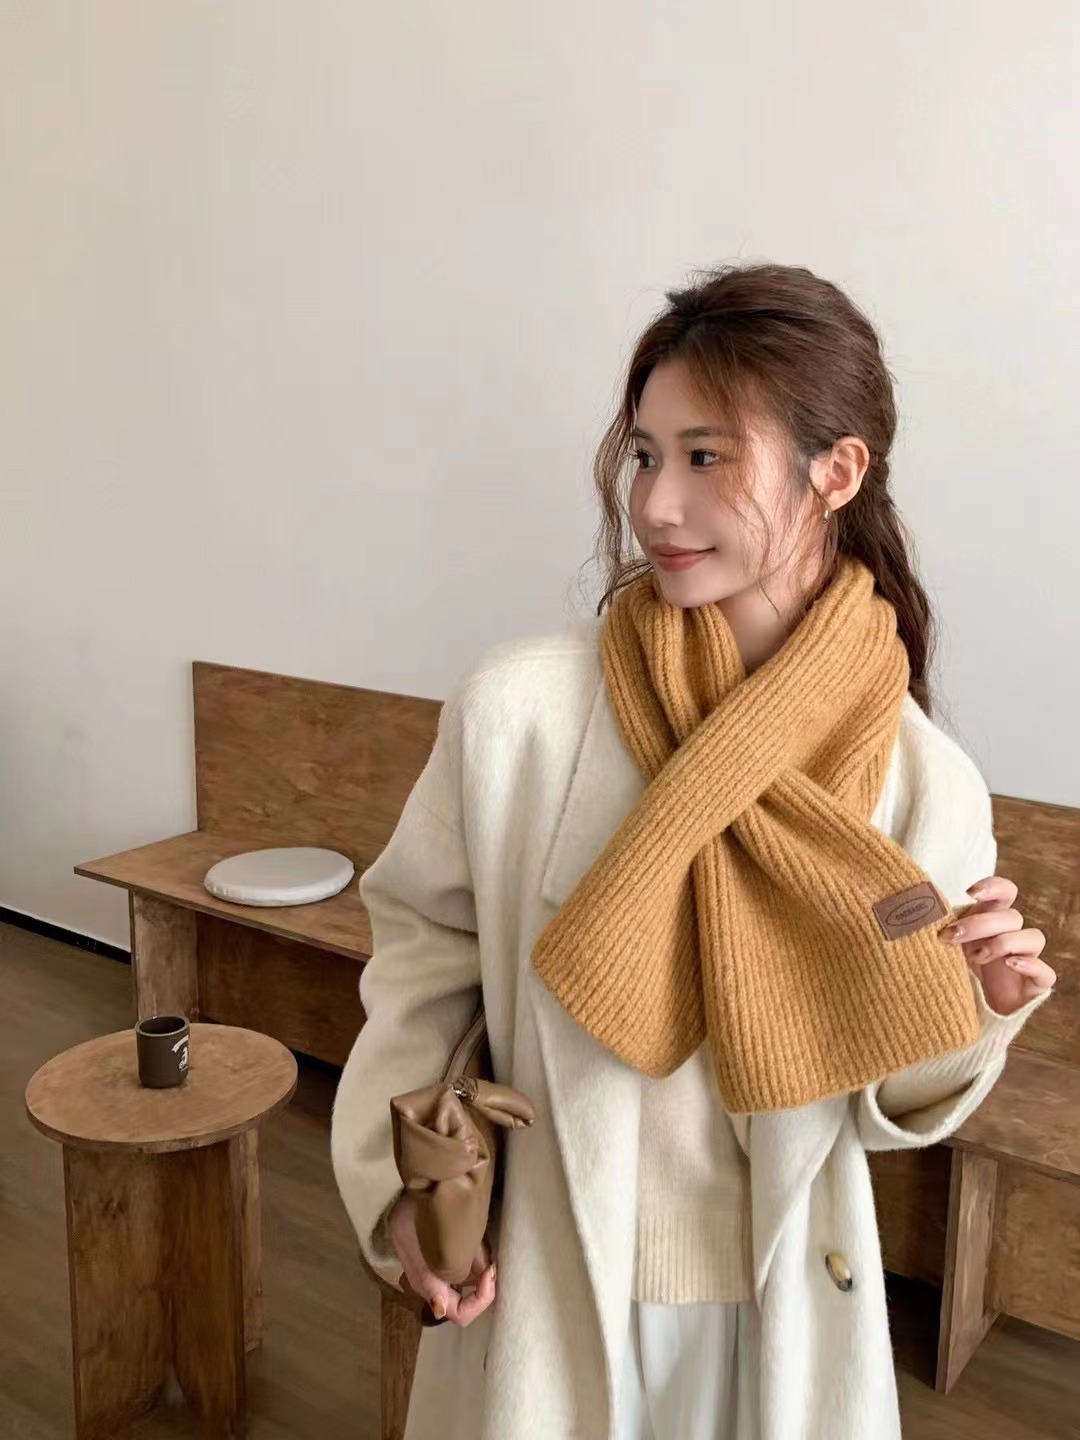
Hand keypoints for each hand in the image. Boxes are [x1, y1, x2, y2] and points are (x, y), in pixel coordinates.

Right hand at [387, 1192, 495, 1326]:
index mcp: (427, 1283)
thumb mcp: (433, 1235)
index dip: (481, 1299)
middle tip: (493, 1262)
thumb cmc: (415, 1212)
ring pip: (464, 1286)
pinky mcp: (434, 1261)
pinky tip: (477, 1242)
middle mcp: (430, 1285)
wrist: (404, 1191)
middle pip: (465, 1303)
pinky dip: (472, 1263)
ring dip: (479, 1272)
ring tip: (485, 1248)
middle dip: (484, 1286)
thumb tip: (440, 1309)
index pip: (460, 1314)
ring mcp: (431, 1274)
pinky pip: (459, 1271)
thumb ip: (447, 1266)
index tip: (490, 1271)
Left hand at [942, 873, 1055, 1015]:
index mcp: (990, 920)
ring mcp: (1026, 959)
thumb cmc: (952, 973)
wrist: (961, 1014)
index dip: (993, 887)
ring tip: (975, 958)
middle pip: (1011, 916)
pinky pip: (1045, 971)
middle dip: (980, 923)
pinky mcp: (1035, 985)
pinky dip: (1029, 964)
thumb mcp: (944, 947)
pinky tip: (1009, 964)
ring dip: (1002, 943)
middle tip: (951, 936)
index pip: (1005, 893)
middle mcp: (1011, 936)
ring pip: (1033, 937)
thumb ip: (939, 928)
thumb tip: (911, 909)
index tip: (969, 892)